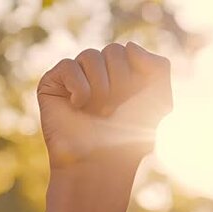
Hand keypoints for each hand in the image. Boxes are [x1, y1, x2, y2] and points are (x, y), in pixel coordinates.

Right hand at [38, 42, 171, 168]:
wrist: (100, 164)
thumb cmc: (129, 138)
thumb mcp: (160, 101)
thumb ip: (159, 67)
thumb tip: (129, 46)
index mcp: (122, 73)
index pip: (131, 51)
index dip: (136, 76)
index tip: (134, 103)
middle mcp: (98, 72)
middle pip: (113, 51)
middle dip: (119, 82)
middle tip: (113, 111)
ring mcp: (74, 77)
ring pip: (91, 55)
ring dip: (101, 87)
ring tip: (98, 112)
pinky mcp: (52, 84)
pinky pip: (67, 65)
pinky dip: (79, 87)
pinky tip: (78, 107)